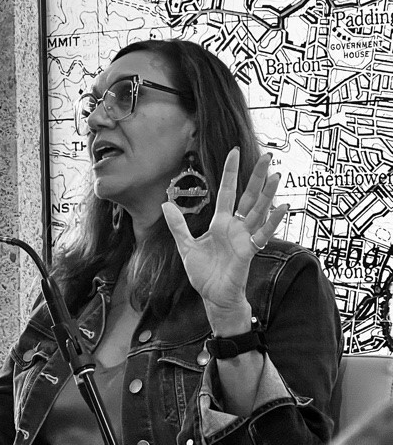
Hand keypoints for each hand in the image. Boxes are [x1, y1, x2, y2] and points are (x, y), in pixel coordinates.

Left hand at [162, 149, 287, 332]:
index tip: (234, 152)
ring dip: (267, 194)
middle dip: (256, 177)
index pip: (228, 192)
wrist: (212, 296)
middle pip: (248, 197)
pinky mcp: (248, 251)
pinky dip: (273, 221)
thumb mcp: (186, 246)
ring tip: (276, 176)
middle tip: (267, 156)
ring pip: (259, 211)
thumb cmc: (204, 273)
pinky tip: (282, 207)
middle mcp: (235, 227)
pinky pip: (262, 233)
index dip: (231, 172)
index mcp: (220, 223)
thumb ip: (178, 225)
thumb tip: (165, 205)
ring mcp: (244, 237)